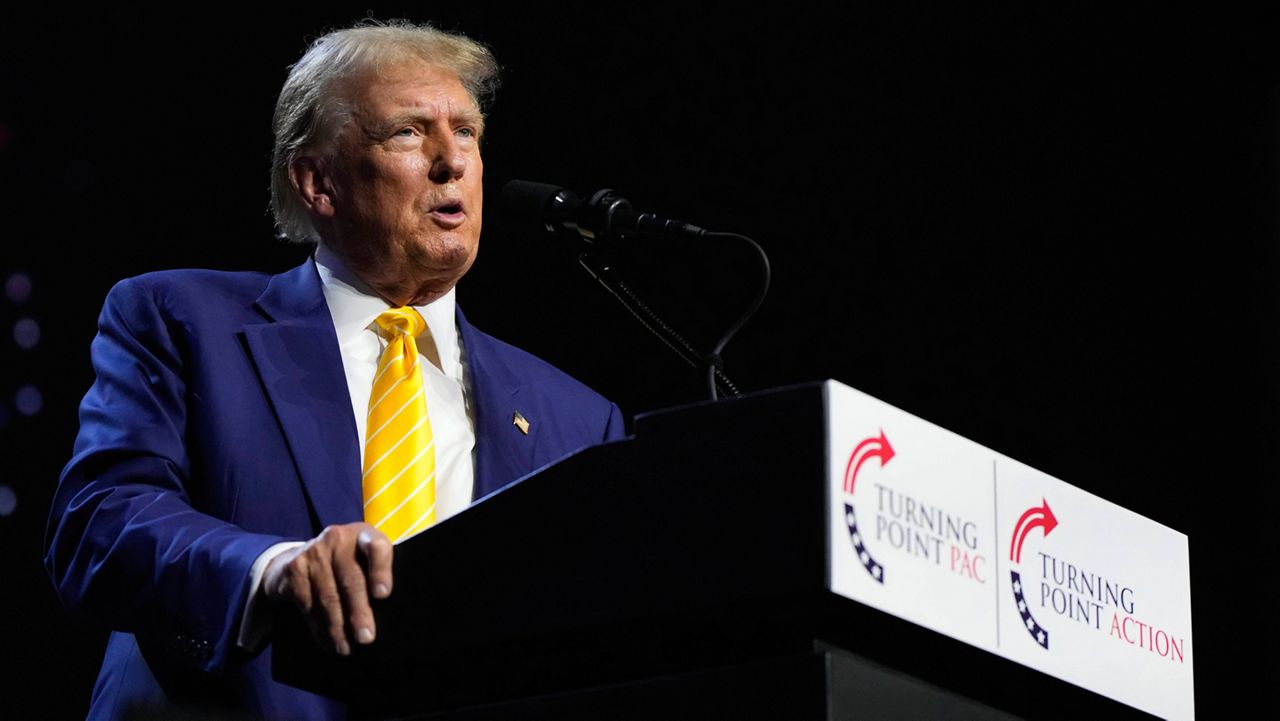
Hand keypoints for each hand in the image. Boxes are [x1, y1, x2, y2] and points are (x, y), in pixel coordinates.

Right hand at [262, 522, 392, 655]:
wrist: (300, 555)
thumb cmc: (347, 563)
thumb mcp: (364, 558)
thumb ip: (377, 574)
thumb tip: (393, 615)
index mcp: (364, 534)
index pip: (377, 548)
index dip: (380, 571)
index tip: (383, 595)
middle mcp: (338, 538)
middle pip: (351, 579)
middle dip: (359, 613)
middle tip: (366, 638)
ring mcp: (314, 551)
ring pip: (328, 596)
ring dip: (338, 627)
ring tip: (347, 648)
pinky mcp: (294, 568)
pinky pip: (308, 603)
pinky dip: (319, 627)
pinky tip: (328, 641)